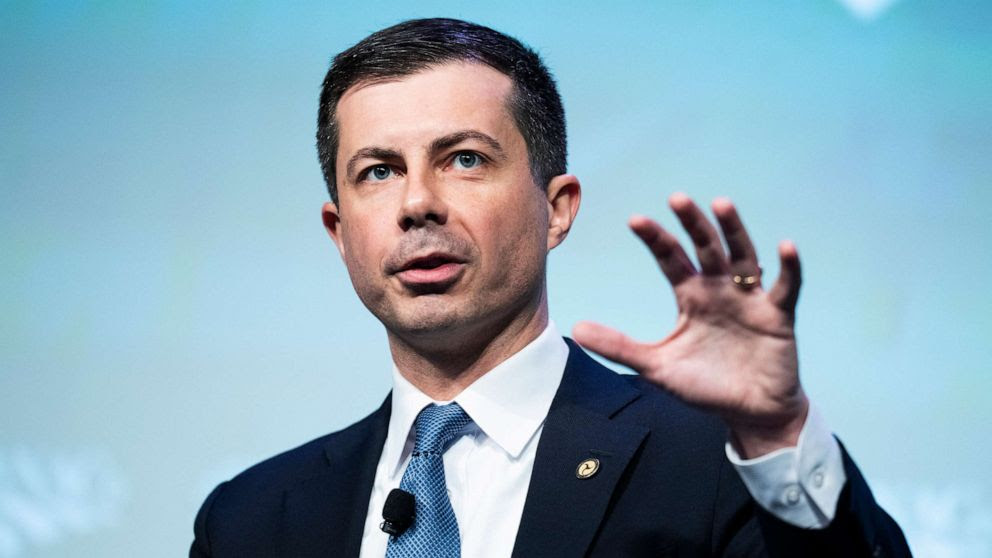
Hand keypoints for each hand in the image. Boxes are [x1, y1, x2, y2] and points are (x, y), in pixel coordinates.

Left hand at [573, 193, 807, 457]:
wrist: (749, 414)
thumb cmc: (705, 386)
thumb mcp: (656, 366)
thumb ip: (620, 346)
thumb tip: (576, 329)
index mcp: (691, 296)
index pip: (670, 259)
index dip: (655, 239)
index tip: (636, 221)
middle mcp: (719, 290)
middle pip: (705, 248)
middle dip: (692, 224)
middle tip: (677, 199)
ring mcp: (750, 300)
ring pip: (743, 257)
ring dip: (734, 231)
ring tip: (721, 205)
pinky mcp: (777, 316)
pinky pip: (786, 288)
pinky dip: (788, 268)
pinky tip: (784, 247)